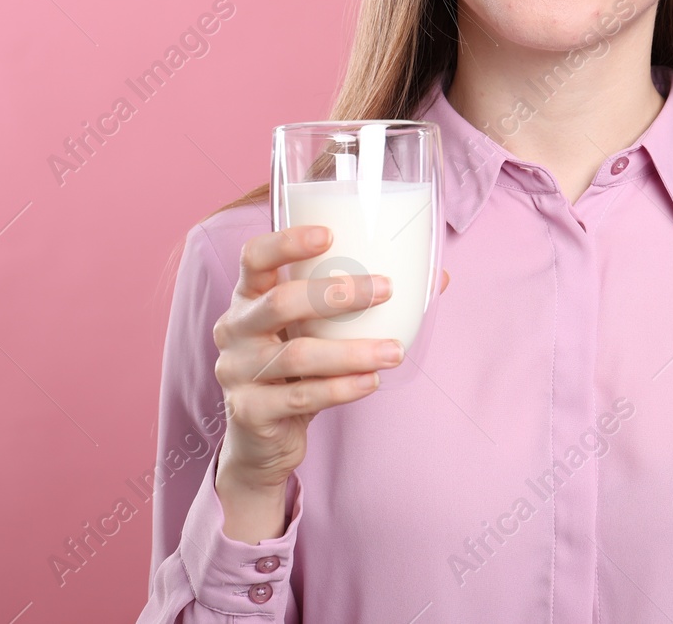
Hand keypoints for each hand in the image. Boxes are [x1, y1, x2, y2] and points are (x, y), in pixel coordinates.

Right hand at [212, 225, 450, 491]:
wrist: (262, 438)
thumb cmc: (297, 368)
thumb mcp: (317, 329)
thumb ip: (360, 302)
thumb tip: (438, 278)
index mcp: (248, 297)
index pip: (254, 257)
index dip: (287, 242)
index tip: (330, 233)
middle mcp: (234, 329)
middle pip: (280, 302)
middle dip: (337, 294)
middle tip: (386, 289)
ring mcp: (237, 371)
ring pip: (297, 355)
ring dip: (352, 351)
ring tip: (395, 351)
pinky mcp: (249, 411)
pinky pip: (301, 397)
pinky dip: (342, 388)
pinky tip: (371, 381)